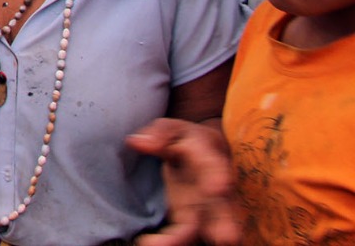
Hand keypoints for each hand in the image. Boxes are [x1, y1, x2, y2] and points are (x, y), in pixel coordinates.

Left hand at [128, 118, 240, 244]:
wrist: (196, 152)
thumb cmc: (183, 138)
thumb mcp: (172, 128)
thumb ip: (158, 134)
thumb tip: (137, 143)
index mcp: (211, 159)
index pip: (216, 167)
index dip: (218, 177)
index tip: (219, 188)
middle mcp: (216, 189)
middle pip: (224, 208)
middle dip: (226, 224)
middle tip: (226, 238)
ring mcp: (207, 208)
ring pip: (208, 227)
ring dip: (194, 239)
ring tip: (169, 244)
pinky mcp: (191, 219)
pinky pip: (184, 234)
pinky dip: (172, 241)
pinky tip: (148, 243)